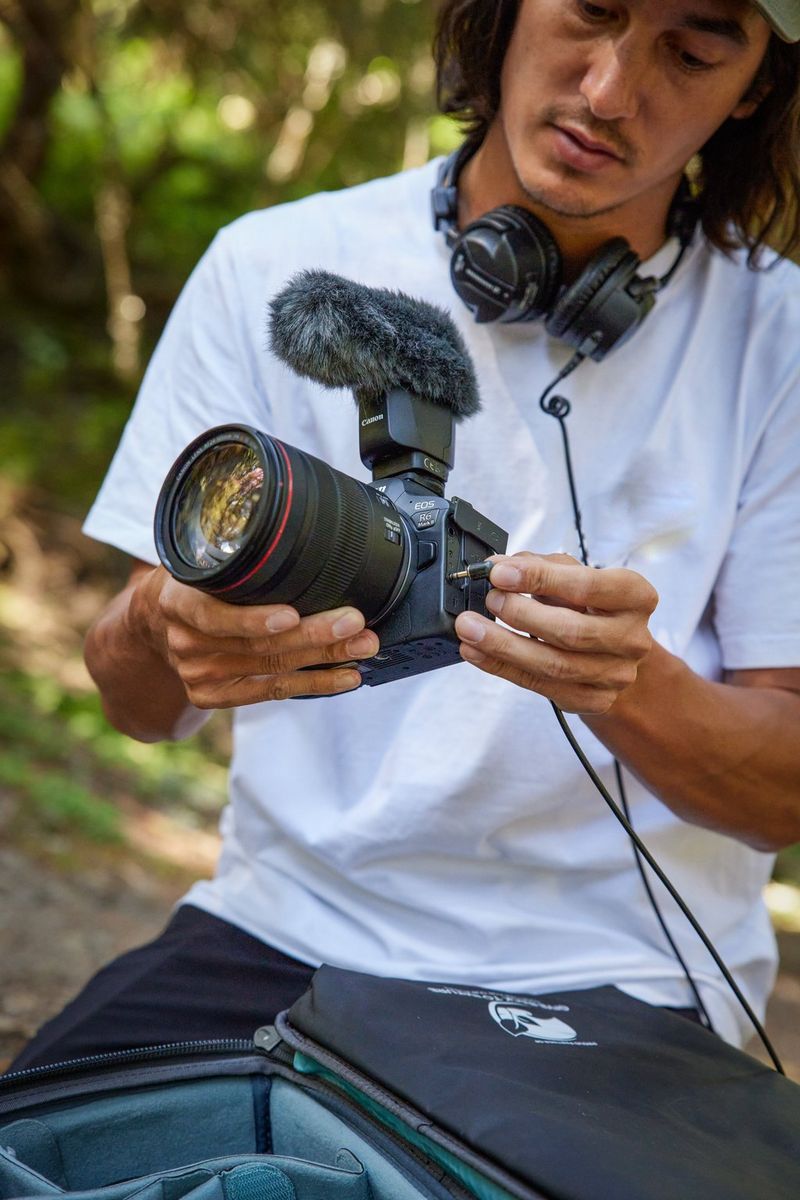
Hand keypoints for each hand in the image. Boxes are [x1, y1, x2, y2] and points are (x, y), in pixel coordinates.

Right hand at [133, 567, 378, 706]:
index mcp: (176, 601)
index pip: (213, 615)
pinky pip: (271, 692)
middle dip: (313, 633)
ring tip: (364, 645)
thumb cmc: (191, 584)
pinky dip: (314, 683)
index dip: (253, 618)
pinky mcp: (213, 696)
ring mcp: (199, 674)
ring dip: (326, 658)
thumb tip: (279, 505)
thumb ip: (230, 551)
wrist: (155, 626)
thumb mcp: (198, 559)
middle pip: (257, 645)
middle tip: (353, 621)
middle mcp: (185, 642)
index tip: (291, 613)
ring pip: (272, 668)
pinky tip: (346, 675)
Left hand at [454, 552, 657, 713]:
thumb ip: (539, 566)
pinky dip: (501, 667)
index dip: (540, 579)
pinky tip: (477, 652)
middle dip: (520, 614)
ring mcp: (616, 674)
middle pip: (570, 632)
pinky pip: (539, 686)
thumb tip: (497, 567)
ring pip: (553, 665)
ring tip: (470, 628)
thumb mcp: (573, 575)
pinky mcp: (594, 699)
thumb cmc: (589, 605)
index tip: (499, 573)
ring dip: (503, 645)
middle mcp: (632, 638)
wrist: (612, 650)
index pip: (587, 586)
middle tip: (488, 600)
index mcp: (636, 597)